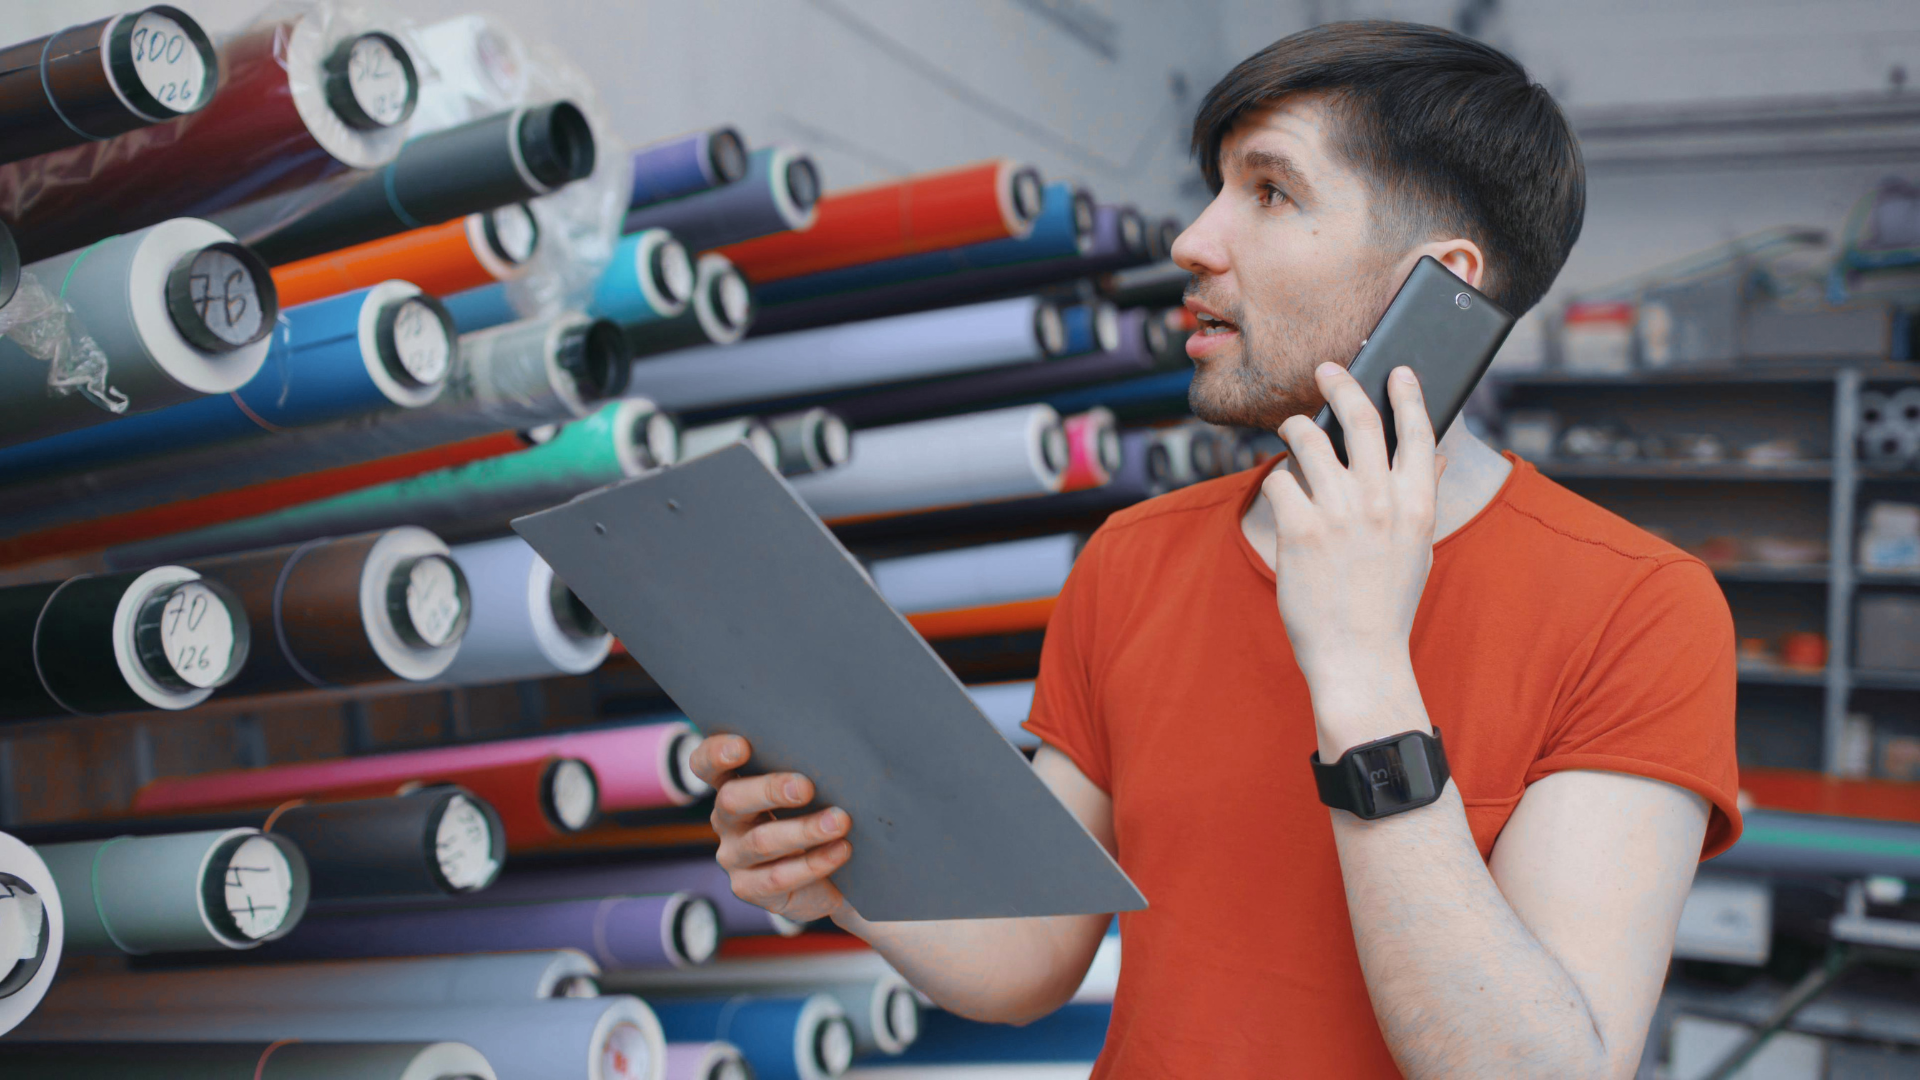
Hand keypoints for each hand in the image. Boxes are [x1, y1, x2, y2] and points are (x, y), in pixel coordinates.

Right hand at [689, 733, 854, 923]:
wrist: (833, 879)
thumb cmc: (818, 818)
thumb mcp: (810, 794)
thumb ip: (807, 773)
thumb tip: (833, 755)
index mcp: (733, 785)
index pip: (706, 765)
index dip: (716, 753)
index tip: (742, 746)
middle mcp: (726, 820)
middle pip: (732, 800)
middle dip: (769, 790)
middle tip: (806, 787)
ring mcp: (734, 857)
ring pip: (761, 841)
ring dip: (804, 830)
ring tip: (839, 821)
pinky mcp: (749, 888)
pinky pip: (779, 876)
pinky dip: (814, 862)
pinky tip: (841, 850)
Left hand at [1267, 362, 1441, 750]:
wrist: (1358, 655)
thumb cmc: (1387, 604)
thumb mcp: (1418, 548)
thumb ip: (1423, 496)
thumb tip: (1437, 456)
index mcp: (1417, 503)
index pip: (1418, 430)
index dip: (1408, 394)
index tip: (1395, 369)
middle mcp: (1380, 500)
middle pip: (1361, 418)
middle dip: (1341, 384)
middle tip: (1327, 369)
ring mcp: (1339, 512)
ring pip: (1309, 440)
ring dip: (1295, 428)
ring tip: (1290, 428)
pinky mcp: (1299, 528)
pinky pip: (1279, 482)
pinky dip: (1276, 481)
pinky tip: (1280, 493)